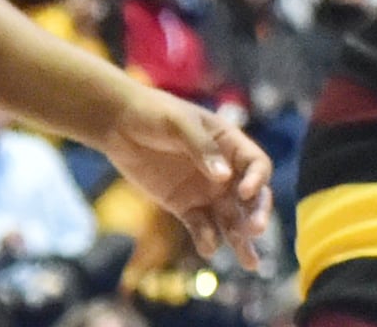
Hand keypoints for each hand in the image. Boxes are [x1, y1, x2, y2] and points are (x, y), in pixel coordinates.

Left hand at [98, 85, 271, 268]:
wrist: (120, 125)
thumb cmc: (154, 114)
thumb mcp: (179, 124)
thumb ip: (201, 148)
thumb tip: (223, 178)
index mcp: (230, 144)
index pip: (256, 165)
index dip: (257, 180)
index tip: (244, 192)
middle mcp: (224, 171)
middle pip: (250, 197)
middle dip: (256, 215)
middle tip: (255, 231)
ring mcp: (205, 191)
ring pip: (230, 218)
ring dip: (240, 238)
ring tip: (249, 263)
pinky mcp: (184, 205)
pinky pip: (200, 226)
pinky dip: (207, 239)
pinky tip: (208, 249)